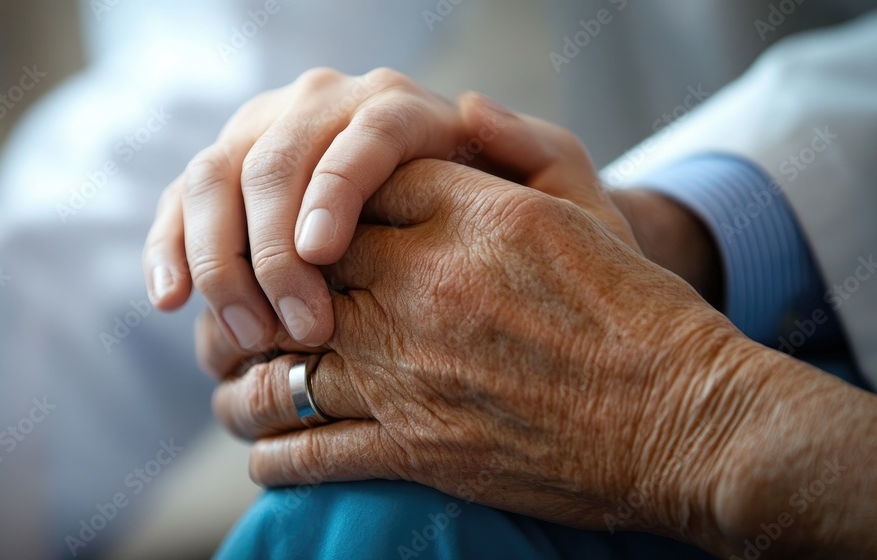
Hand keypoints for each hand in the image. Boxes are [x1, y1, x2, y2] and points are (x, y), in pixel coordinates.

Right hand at [166, 76, 646, 375]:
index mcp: (400, 108)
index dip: (336, 188)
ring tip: (243, 335)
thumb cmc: (506, 229)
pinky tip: (171, 301)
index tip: (321, 256)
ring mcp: (266, 136)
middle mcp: (325, 107)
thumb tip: (472, 107)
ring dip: (218, 259)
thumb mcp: (549, 195)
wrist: (448, 245)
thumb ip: (535, 152)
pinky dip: (170, 249)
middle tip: (291, 330)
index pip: (363, 132)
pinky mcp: (226, 177)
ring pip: (216, 177)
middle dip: (271, 249)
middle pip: (277, 158)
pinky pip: (181, 203)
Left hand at [210, 158, 757, 551]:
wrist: (683, 419)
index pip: (355, 194)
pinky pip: (312, 448)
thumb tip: (462, 109)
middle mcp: (422, 287)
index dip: (319, 216)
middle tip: (243, 315)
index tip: (306, 240)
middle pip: (301, 276)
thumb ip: (519, 149)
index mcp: (462, 219)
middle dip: (265, 295)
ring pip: (285, 370)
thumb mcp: (585, 210)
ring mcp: (410, 371)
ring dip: (247, 383)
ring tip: (231, 391)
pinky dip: (276, 452)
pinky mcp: (416, 449)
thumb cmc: (641, 314)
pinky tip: (261, 453)